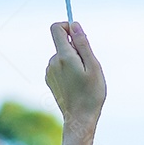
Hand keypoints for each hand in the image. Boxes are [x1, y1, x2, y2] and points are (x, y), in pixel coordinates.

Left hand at [45, 22, 106, 137]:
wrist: (79, 119)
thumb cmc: (91, 93)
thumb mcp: (93, 66)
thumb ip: (83, 44)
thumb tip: (74, 25)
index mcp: (63, 57)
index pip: (56, 28)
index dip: (68, 26)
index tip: (79, 36)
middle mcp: (53, 62)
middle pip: (62, 43)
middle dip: (75, 48)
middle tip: (88, 66)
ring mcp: (50, 72)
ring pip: (62, 55)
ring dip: (73, 60)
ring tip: (82, 78)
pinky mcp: (50, 80)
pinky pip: (59, 66)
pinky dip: (68, 69)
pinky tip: (76, 84)